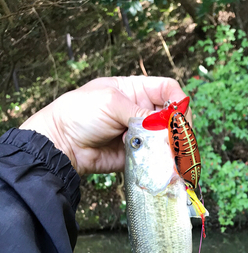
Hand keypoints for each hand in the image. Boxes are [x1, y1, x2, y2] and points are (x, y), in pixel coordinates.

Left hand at [20, 76, 188, 175]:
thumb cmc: (80, 113)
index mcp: (136, 90)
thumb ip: (139, 112)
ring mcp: (140, 134)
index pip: (168, 90)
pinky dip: (159, 160)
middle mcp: (141, 111)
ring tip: (166, 153)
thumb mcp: (110, 102)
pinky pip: (154, 157)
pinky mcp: (136, 154)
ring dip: (168, 146)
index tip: (180, 118)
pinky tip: (157, 163)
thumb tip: (164, 125)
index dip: (178, 102)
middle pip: (171, 117)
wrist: (62, 144)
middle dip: (176, 128)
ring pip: (165, 139)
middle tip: (176, 141)